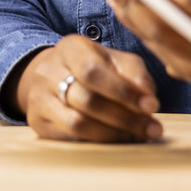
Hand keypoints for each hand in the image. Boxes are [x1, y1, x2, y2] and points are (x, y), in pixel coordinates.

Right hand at [10, 35, 162, 142]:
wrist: (53, 76)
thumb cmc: (94, 68)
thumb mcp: (116, 60)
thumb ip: (136, 75)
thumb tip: (148, 103)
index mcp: (70, 48)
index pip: (93, 72)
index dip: (124, 91)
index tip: (152, 106)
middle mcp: (48, 71)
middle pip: (87, 101)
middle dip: (125, 119)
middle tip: (153, 130)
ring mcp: (39, 98)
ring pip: (77, 124)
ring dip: (113, 135)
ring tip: (136, 137)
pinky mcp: (38, 122)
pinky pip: (69, 139)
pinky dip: (97, 143)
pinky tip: (115, 140)